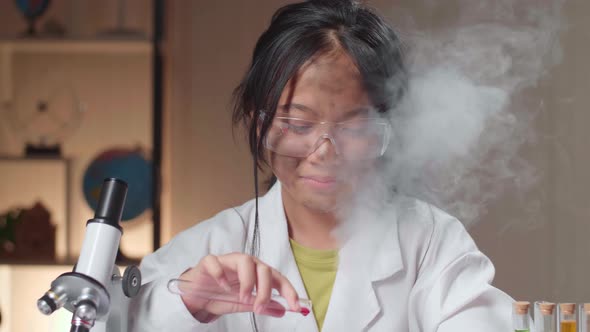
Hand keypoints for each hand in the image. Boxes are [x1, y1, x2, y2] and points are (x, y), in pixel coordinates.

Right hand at [179, 253, 300, 321]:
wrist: (197, 295)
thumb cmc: (222, 295)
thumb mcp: (245, 304)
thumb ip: (263, 306)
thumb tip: (283, 311)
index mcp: (258, 272)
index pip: (278, 278)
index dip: (289, 291)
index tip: (295, 306)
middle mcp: (246, 263)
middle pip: (263, 268)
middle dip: (265, 290)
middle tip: (258, 308)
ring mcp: (228, 260)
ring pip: (245, 260)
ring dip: (247, 281)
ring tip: (242, 298)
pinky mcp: (210, 262)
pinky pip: (216, 262)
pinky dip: (221, 274)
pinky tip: (222, 286)